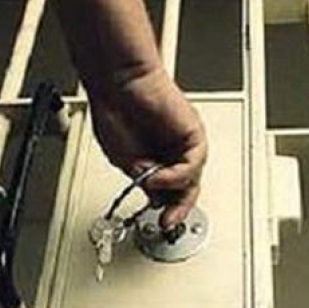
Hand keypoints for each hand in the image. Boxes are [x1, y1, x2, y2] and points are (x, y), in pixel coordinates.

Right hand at [89, 67, 206, 228]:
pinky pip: (193, 164)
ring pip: (192, 179)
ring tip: (152, 184)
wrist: (119, 84)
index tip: (161, 223)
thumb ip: (143, 181)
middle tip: (169, 222)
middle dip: (178, 208)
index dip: (167, 209)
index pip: (170, 192)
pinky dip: (177, 175)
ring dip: (173, 189)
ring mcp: (183, 144)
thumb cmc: (115, 112)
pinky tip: (159, 175)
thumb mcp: (125, 161)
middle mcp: (172, 153)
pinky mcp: (193, 134)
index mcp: (156, 160)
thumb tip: (155, 198)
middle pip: (186, 189)